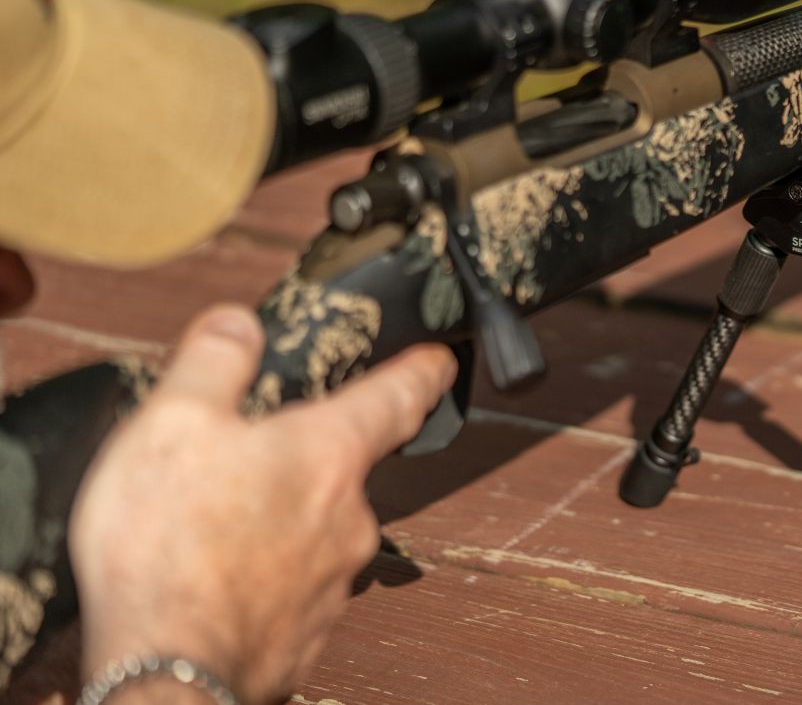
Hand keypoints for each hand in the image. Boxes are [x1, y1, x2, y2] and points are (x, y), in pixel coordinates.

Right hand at [69, 304, 454, 703]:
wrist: (169, 675)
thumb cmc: (169, 553)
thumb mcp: (172, 423)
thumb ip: (213, 362)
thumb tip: (241, 324)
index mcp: (328, 453)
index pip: (398, 394)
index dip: (421, 369)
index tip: (438, 360)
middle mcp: (349, 517)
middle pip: (341, 468)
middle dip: (302, 459)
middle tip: (244, 458)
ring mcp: (334, 581)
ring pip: (315, 530)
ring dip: (276, 521)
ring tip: (211, 526)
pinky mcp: (307, 633)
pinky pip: (291, 588)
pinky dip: (260, 577)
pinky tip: (213, 579)